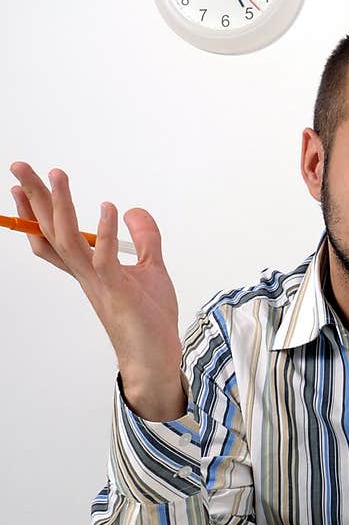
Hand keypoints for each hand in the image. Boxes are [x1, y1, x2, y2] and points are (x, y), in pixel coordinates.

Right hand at [9, 164, 182, 383]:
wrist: (155, 357)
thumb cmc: (148, 319)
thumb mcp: (151, 269)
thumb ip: (144, 238)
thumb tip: (134, 209)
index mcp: (88, 269)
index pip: (52, 237)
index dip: (34, 213)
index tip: (22, 186)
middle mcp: (86, 274)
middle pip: (50, 231)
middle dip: (35, 198)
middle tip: (19, 166)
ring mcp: (99, 282)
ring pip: (69, 240)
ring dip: (61, 206)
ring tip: (57, 176)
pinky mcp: (118, 291)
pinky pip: (106, 259)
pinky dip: (106, 232)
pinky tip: (108, 208)